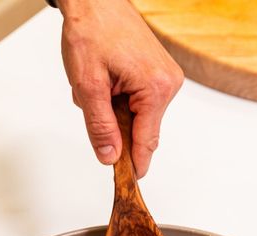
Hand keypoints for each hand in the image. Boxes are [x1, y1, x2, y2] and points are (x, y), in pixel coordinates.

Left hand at [58, 0, 183, 177]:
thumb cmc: (92, 29)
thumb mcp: (88, 85)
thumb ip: (100, 126)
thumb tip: (110, 157)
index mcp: (156, 89)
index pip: (146, 143)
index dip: (132, 166)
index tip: (126, 184)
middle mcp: (168, 84)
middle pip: (142, 132)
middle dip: (115, 127)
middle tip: (92, 105)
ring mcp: (166, 79)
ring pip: (138, 118)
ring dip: (114, 112)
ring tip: (98, 85)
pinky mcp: (159, 75)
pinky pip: (139, 103)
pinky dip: (119, 100)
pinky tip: (107, 81)